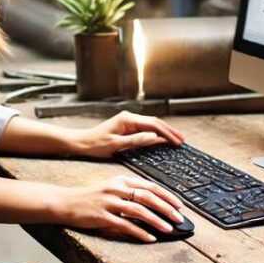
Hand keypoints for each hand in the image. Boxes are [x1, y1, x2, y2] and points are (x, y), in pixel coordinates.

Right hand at [50, 175, 185, 242]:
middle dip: (167, 208)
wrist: (65, 202)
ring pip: (140, 211)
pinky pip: (126, 225)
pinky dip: (140, 232)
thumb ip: (128, 192)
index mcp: (120, 180)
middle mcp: (116, 189)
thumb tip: (151, 203)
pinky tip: (150, 238)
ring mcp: (109, 202)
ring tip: (168, 229)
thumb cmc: (89, 197)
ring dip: (157, 221)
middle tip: (179, 218)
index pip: (149, 186)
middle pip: (148, 197)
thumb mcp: (110, 188)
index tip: (179, 205)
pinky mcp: (103, 217)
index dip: (167, 195)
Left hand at [69, 110, 184, 158]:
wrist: (81, 143)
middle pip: (155, 122)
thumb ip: (136, 140)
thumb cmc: (95, 144)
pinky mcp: (127, 127)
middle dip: (169, 131)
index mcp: (127, 119)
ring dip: (164, 132)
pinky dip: (156, 133)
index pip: (153, 125)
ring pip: (151, 125)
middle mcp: (129, 117)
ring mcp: (128, 121)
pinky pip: (145, 129)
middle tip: (182, 140)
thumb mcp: (116, 145)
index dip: (167, 133)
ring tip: (177, 139)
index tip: (177, 141)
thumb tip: (155, 138)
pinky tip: (163, 138)